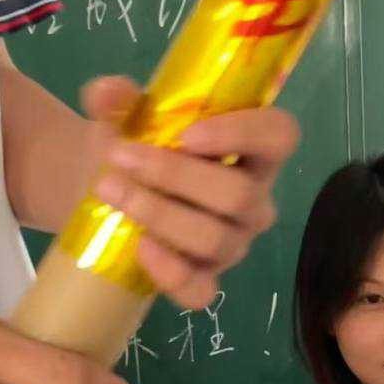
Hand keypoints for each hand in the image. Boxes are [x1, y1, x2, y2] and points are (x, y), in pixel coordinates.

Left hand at [85, 77, 299, 309]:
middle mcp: (252, 200)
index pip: (279, 136)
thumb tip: (108, 92)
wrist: (104, 188)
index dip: (244, 134)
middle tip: (121, 157)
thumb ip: (114, 98)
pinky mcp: (205, 278)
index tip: (187, 134)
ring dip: (160, 214)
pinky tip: (140, 247)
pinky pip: (202, 291)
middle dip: (176, 176)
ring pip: (217, 239)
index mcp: (250, 150)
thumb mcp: (122, 116)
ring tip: (111, 192)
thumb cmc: (132, 145)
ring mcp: (232, 243)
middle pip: (239, 195)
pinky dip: (171, 273)